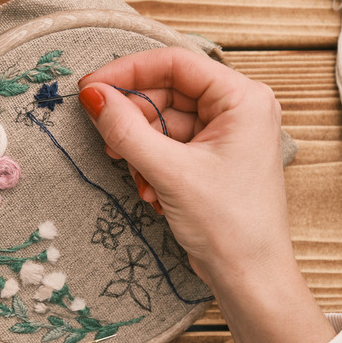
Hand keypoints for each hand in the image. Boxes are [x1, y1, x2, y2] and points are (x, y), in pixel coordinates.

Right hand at [78, 48, 334, 342]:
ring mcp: (225, 134)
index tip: (91, 88)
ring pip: (164, 120)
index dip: (129, 72)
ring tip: (139, 178)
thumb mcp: (169, 171)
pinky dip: (152, 163)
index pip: (176, 63)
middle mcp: (237, 109)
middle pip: (167, 92)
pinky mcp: (212, 158)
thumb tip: (93, 95)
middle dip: (134, 119)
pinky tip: (152, 192)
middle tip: (107, 140)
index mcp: (243, 98)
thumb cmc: (229, 225)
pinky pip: (170, 144)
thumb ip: (126, 129)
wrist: (250, 279)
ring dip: (141, 147)